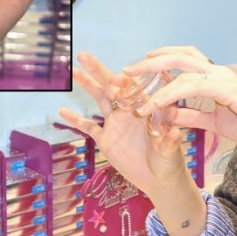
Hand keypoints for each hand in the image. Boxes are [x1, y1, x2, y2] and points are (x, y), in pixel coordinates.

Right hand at [59, 52, 192, 200]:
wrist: (159, 179)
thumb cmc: (170, 162)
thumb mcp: (171, 152)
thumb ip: (170, 142)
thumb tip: (174, 134)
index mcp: (145, 109)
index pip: (133, 90)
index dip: (124, 82)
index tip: (116, 76)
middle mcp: (128, 112)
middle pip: (111, 87)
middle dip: (98, 71)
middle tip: (83, 55)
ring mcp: (116, 124)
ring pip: (99, 100)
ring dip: (87, 86)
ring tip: (74, 72)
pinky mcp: (106, 139)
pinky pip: (88, 127)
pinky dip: (76, 120)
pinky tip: (62, 112)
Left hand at [123, 45, 236, 156]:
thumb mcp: (215, 122)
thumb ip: (193, 117)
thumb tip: (171, 116)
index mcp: (215, 77)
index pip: (184, 60)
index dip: (162, 59)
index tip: (142, 65)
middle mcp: (216, 72)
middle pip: (178, 56)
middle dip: (151, 61)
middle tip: (128, 69)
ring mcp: (220, 77)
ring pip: (180, 68)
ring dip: (154, 78)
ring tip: (134, 89)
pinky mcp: (224, 87)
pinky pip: (188, 87)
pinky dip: (168, 94)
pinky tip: (153, 104)